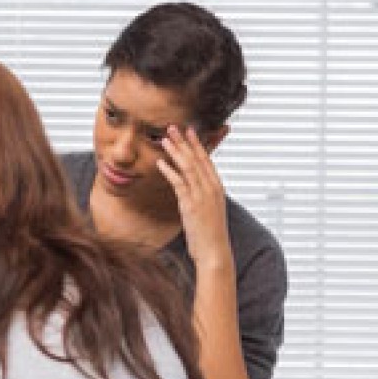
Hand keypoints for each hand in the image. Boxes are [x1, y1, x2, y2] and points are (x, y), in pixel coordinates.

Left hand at [155, 126, 232, 270]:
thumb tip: (193, 190)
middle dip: (184, 142)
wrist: (214, 251)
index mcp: (217, 188)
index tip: (190, 131)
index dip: (198, 145)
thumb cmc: (210, 234)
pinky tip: (160, 163)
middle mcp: (211, 188)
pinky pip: (179, 183)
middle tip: (173, 127)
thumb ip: (203, 197)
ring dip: (175, 152)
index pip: (207, 161)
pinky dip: (169, 171)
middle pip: (197, 159)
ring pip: (188, 168)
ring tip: (165, 139)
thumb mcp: (209, 211)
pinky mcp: (191, 204)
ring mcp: (202, 195)